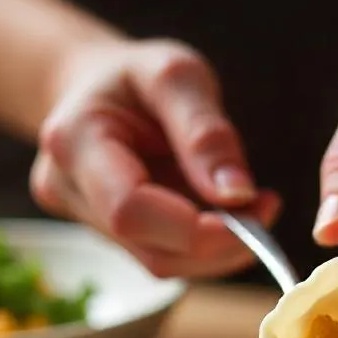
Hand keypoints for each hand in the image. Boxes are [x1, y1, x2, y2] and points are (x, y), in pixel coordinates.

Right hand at [31, 38, 279, 277]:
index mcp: (74, 140)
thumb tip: (237, 194)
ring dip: (220, 248)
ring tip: (256, 206)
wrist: (96, 88)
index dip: (197, 227)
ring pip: (162, 262)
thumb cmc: (136, 76)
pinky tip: (232, 215)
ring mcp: (84, 219)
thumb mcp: (177, 75)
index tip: (257, 208)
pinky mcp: (109, 237)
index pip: (131, 210)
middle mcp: (69, 189)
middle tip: (268, 208)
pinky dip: (208, 245)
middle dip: (220, 242)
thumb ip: (205, 131)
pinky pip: (165, 256)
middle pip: (151, 250)